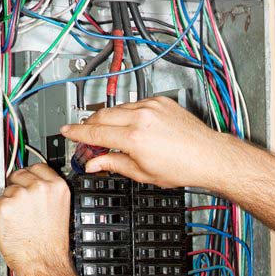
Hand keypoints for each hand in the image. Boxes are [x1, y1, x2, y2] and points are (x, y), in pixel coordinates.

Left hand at [0, 164, 70, 275]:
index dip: (32, 176)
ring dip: (10, 201)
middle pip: (20, 174)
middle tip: (23, 205)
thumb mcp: (61, 211)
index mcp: (58, 188)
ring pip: (8, 189)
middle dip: (19, 186)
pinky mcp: (5, 205)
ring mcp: (21, 195)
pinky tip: (13, 224)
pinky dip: (2, 213)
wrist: (43, 261)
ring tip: (21, 219)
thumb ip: (49, 194)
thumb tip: (34, 186)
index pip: (39, 167)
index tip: (30, 181)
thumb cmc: (51, 243)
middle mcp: (40, 188)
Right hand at [60, 97, 234, 189]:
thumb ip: (114, 164)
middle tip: (86, 134)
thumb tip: (94, 164)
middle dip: (90, 123)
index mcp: (134, 138)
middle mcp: (142, 118)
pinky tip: (133, 125)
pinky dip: (129, 113)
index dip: (77, 132)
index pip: (95, 132)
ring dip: (110, 118)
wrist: (208, 156)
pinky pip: (137, 104)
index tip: (66, 132)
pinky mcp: (161, 102)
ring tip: (111, 132)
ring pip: (119, 107)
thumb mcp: (143, 173)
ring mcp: (152, 107)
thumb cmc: (182, 167)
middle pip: (102, 114)